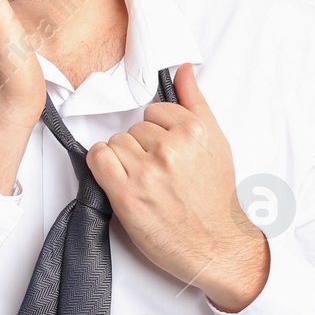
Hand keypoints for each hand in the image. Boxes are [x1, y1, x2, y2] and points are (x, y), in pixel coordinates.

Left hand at [86, 62, 267, 311]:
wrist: (216, 245)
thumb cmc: (215, 197)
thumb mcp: (216, 143)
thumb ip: (196, 102)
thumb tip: (183, 69)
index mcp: (194, 131)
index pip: (154, 111)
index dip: (158, 132)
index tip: (167, 151)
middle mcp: (171, 148)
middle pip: (134, 128)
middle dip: (143, 147)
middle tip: (159, 172)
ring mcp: (147, 172)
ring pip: (116, 143)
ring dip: (123, 160)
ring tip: (145, 180)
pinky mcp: (127, 195)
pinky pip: (98, 159)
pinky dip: (103, 165)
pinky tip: (118, 177)